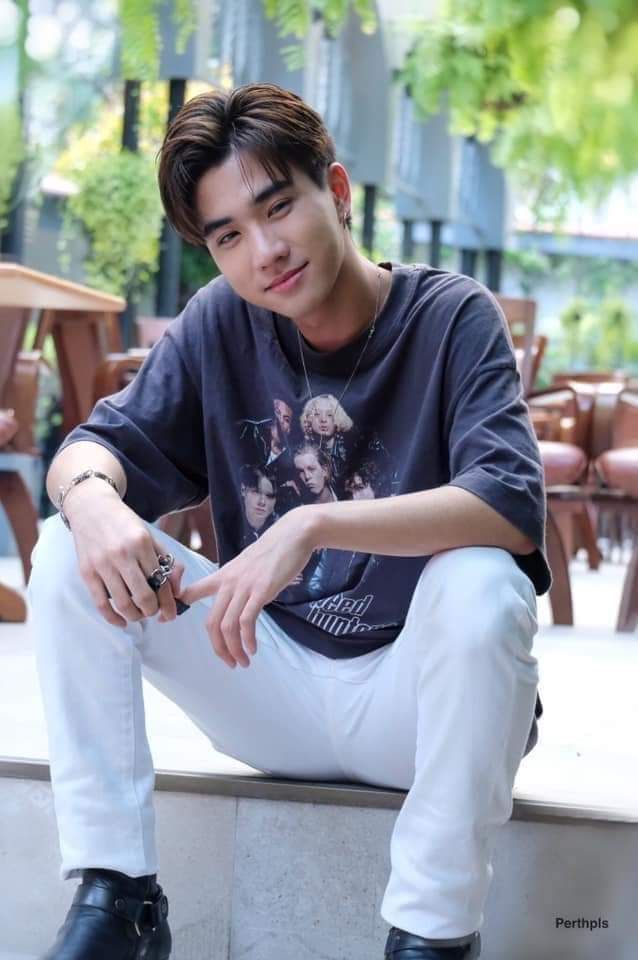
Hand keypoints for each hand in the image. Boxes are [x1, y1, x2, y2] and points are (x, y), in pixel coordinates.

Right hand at [65, 480, 183, 627]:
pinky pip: (101, 604)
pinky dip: (113, 619)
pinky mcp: (87, 572)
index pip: (160, 581)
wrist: (91, 508)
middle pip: (143, 596)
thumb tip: (177, 591)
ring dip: (135, 616)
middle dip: (152, 611)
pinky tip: (122, 622)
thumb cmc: (125, 524)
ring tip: (139, 615)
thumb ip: (168, 561)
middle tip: (154, 612)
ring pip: (123, 603)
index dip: (169, 603)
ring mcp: (102, 564)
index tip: (171, 613)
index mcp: (142, 543)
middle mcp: (122, 554)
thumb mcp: (151, 536)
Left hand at [179, 506, 317, 668]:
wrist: (293, 534)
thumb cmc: (273, 550)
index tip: (165, 621)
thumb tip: (236, 597)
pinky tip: (253, 648)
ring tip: (243, 662)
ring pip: (227, 626)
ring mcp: (244, 586)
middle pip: (211, 622)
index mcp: (222, 576)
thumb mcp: (246, 564)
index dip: (177, 606)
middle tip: (229, 663)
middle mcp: (228, 583)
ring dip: (234, 649)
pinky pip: (246, 621)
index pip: (191, 592)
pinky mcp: (261, 590)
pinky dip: (247, 639)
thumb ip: (237, 581)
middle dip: (218, 648)